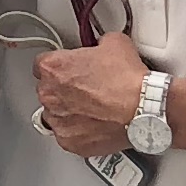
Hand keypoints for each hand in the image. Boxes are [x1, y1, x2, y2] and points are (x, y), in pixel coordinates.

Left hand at [34, 27, 149, 160]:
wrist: (144, 110)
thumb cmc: (127, 81)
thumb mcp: (114, 43)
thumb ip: (97, 44)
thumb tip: (101, 46)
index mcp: (52, 68)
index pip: (42, 64)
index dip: (59, 66)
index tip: (69, 69)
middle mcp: (49, 94)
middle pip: (48, 90)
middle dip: (63, 89)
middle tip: (86, 89)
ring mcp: (57, 120)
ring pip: (55, 114)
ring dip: (69, 111)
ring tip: (92, 108)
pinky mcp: (69, 141)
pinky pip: (67, 135)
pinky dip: (78, 131)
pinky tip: (94, 123)